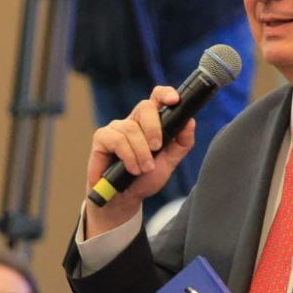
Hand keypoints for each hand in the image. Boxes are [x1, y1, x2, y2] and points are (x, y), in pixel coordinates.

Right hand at [83, 87, 195, 235]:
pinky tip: (131, 169)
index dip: (165, 94)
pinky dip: (128, 156)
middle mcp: (133, 121)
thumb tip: (190, 122)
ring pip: (132, 128)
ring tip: (143, 169)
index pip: (157, 98)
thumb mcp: (169, 163)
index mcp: (150, 123)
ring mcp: (117, 128)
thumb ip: (181, 144)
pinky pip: (117, 139)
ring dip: (141, 152)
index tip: (174, 100)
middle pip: (145, 107)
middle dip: (154, 128)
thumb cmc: (145, 179)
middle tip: (157, 148)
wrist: (124, 199)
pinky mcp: (102, 138)